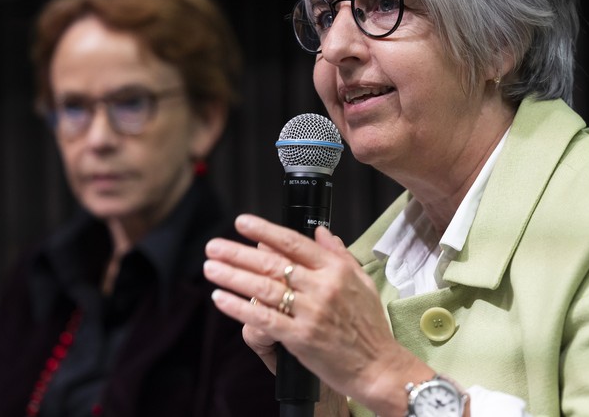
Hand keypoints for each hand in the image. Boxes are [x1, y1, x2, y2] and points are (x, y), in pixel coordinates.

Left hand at [203, 214, 430, 415]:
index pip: (294, 242)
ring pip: (263, 289)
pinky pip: (263, 319)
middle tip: (213, 246)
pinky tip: (220, 298)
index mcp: (336, 270)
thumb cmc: (370, 326)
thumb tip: (322, 231)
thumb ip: (339, 254)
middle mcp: (322, 287)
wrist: (378, 366)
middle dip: (237, 253)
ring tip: (211, 268)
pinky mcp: (300, 338)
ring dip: (232, 276)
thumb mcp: (362, 281)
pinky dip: (239, 308)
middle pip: (272, 264)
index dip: (264, 231)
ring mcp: (310, 313)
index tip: (242, 222)